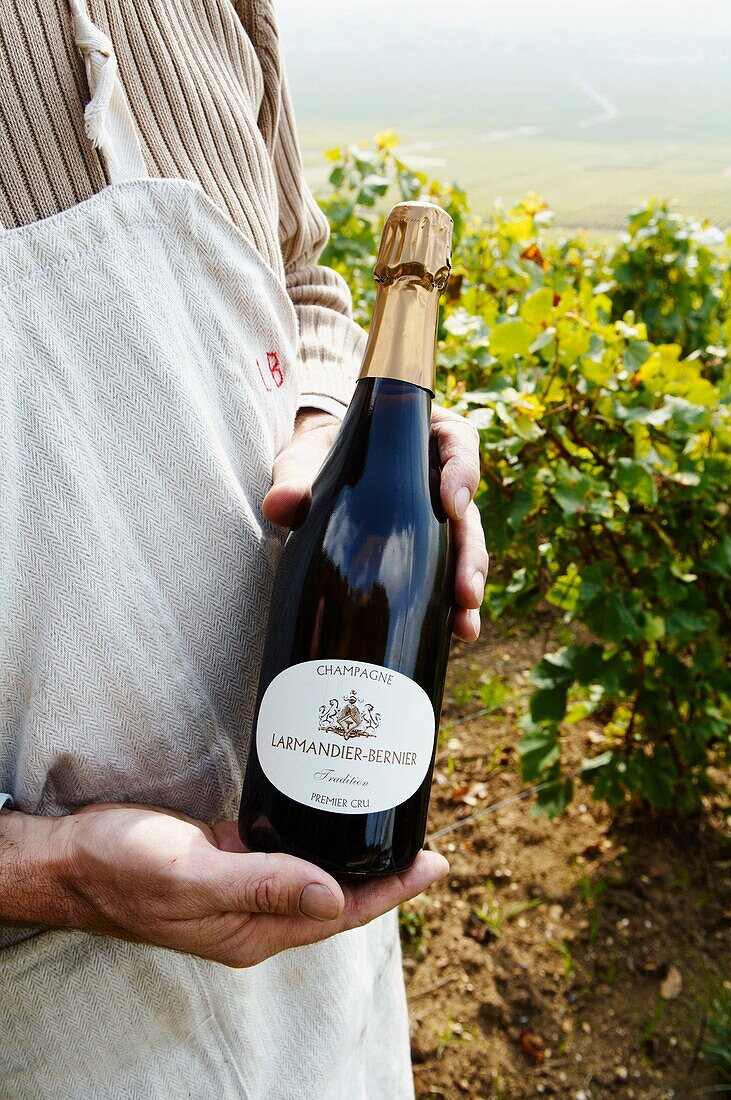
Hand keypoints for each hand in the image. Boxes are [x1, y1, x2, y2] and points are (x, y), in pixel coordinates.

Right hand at [26, 803, 445, 966]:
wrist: (68, 858)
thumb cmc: (120, 868)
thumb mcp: (189, 876)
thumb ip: (260, 885)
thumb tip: (335, 896)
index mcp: (253, 930)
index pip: (341, 912)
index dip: (392, 889)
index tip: (435, 863)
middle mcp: (254, 913)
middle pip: (337, 895)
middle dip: (384, 872)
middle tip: (427, 839)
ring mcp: (240, 887)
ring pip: (314, 871)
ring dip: (353, 851)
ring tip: (390, 821)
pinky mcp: (227, 859)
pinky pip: (284, 851)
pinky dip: (315, 833)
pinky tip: (329, 807)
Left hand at [265, 407, 487, 641]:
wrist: (309, 470)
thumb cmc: (316, 453)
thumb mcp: (303, 459)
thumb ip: (293, 477)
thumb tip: (279, 506)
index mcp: (422, 436)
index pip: (458, 443)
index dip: (464, 471)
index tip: (452, 504)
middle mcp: (440, 476)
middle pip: (469, 512)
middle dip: (470, 554)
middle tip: (465, 589)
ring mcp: (436, 516)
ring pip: (465, 548)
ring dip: (467, 584)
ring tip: (464, 623)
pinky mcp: (425, 546)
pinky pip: (445, 573)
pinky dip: (450, 603)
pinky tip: (455, 631)